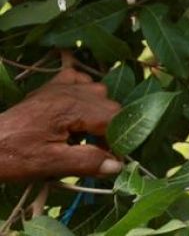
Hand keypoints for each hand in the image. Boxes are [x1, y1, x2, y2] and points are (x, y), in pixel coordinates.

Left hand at [0, 68, 122, 182]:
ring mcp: (60, 86)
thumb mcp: (50, 164)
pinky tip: (78, 110)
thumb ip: (86, 162)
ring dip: (99, 113)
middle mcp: (70, 91)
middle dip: (109, 129)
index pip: (113, 118)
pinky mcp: (50, 86)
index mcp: (72, 108)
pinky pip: (80, 80)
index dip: (118, 139)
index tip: (113, 158)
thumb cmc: (13, 156)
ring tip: (84, 136)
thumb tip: (118, 165)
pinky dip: (85, 93)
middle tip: (97, 152)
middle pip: (109, 105)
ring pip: (98, 92)